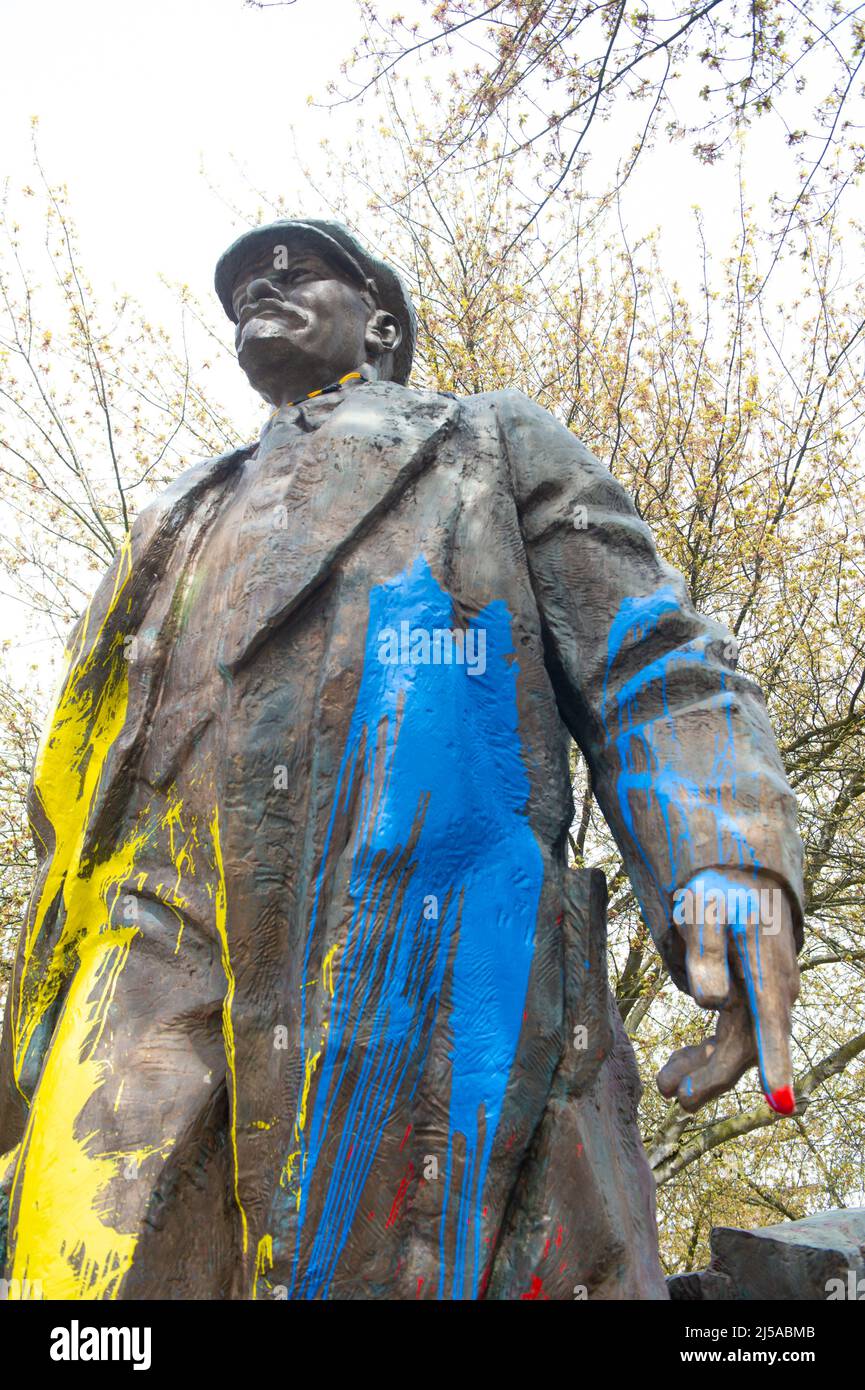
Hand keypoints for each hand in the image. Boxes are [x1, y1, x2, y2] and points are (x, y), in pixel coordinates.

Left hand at [656, 869, 799, 1113]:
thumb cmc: (719, 893)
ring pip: (741, 1048)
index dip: (776, 1063)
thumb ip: (706, 953)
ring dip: (706, 1070)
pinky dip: (708, 1054)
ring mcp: (768, 999)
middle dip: (714, 1077)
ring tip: (665, 1085)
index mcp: (765, 969)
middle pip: (750, 1046)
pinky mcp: (754, 1003)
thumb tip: (710, 1002)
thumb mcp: (703, 912)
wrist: (738, 879)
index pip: (772, 1023)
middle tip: (675, 1096)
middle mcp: (776, 991)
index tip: (780, 1104)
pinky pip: (735, 1037)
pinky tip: (679, 1064)